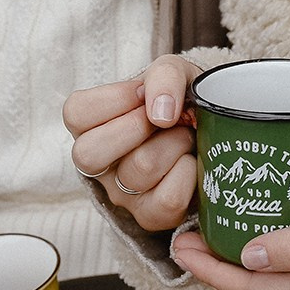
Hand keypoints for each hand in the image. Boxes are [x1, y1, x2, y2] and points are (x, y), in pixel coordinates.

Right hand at [65, 54, 199, 232]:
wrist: (213, 131)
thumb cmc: (178, 101)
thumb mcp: (171, 72)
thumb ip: (163, 76)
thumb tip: (160, 113)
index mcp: (90, 127)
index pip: (76, 114)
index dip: (115, 98)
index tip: (142, 92)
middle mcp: (98, 166)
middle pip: (89, 154)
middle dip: (138, 126)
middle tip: (163, 118)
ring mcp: (122, 195)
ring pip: (140, 168)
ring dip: (174, 143)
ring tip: (184, 136)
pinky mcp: (151, 217)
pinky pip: (168, 199)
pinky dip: (189, 172)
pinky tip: (190, 161)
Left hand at [170, 156, 289, 289]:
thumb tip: (249, 261)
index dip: (215, 271)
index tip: (180, 248)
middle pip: (267, 289)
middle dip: (223, 267)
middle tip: (185, 238)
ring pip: (283, 277)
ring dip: (245, 258)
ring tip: (212, 233)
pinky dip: (273, 249)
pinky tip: (259, 229)